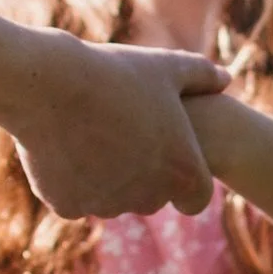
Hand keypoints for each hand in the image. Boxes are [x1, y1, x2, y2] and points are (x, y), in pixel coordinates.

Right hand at [6, 34, 220, 220]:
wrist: (46, 84)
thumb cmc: (113, 72)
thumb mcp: (164, 67)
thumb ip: (201, 77)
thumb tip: (226, 79)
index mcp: (181, 171)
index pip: (196, 197)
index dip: (185, 176)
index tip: (167, 152)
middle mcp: (148, 198)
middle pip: (151, 197)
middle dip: (142, 174)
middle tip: (121, 132)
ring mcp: (105, 205)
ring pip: (110, 198)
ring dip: (106, 177)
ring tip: (89, 130)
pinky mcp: (67, 206)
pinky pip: (74, 196)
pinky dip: (71, 178)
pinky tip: (63, 142)